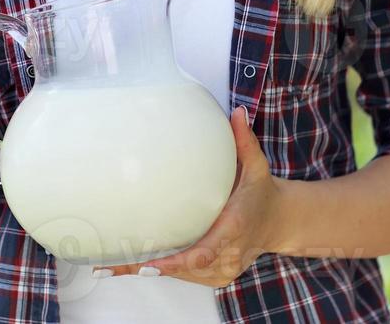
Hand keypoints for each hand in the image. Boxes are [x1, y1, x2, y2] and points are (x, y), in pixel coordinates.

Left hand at [94, 106, 287, 287]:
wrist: (280, 222)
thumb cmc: (261, 193)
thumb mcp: (257, 166)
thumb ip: (246, 141)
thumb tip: (238, 113)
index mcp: (234, 228)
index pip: (205, 251)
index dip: (176, 261)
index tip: (150, 263)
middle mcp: (228, 254)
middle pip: (184, 268)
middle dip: (147, 266)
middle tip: (110, 264)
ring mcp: (223, 269)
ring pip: (181, 275)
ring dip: (147, 270)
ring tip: (109, 267)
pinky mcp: (216, 274)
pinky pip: (185, 275)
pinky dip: (160, 270)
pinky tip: (129, 266)